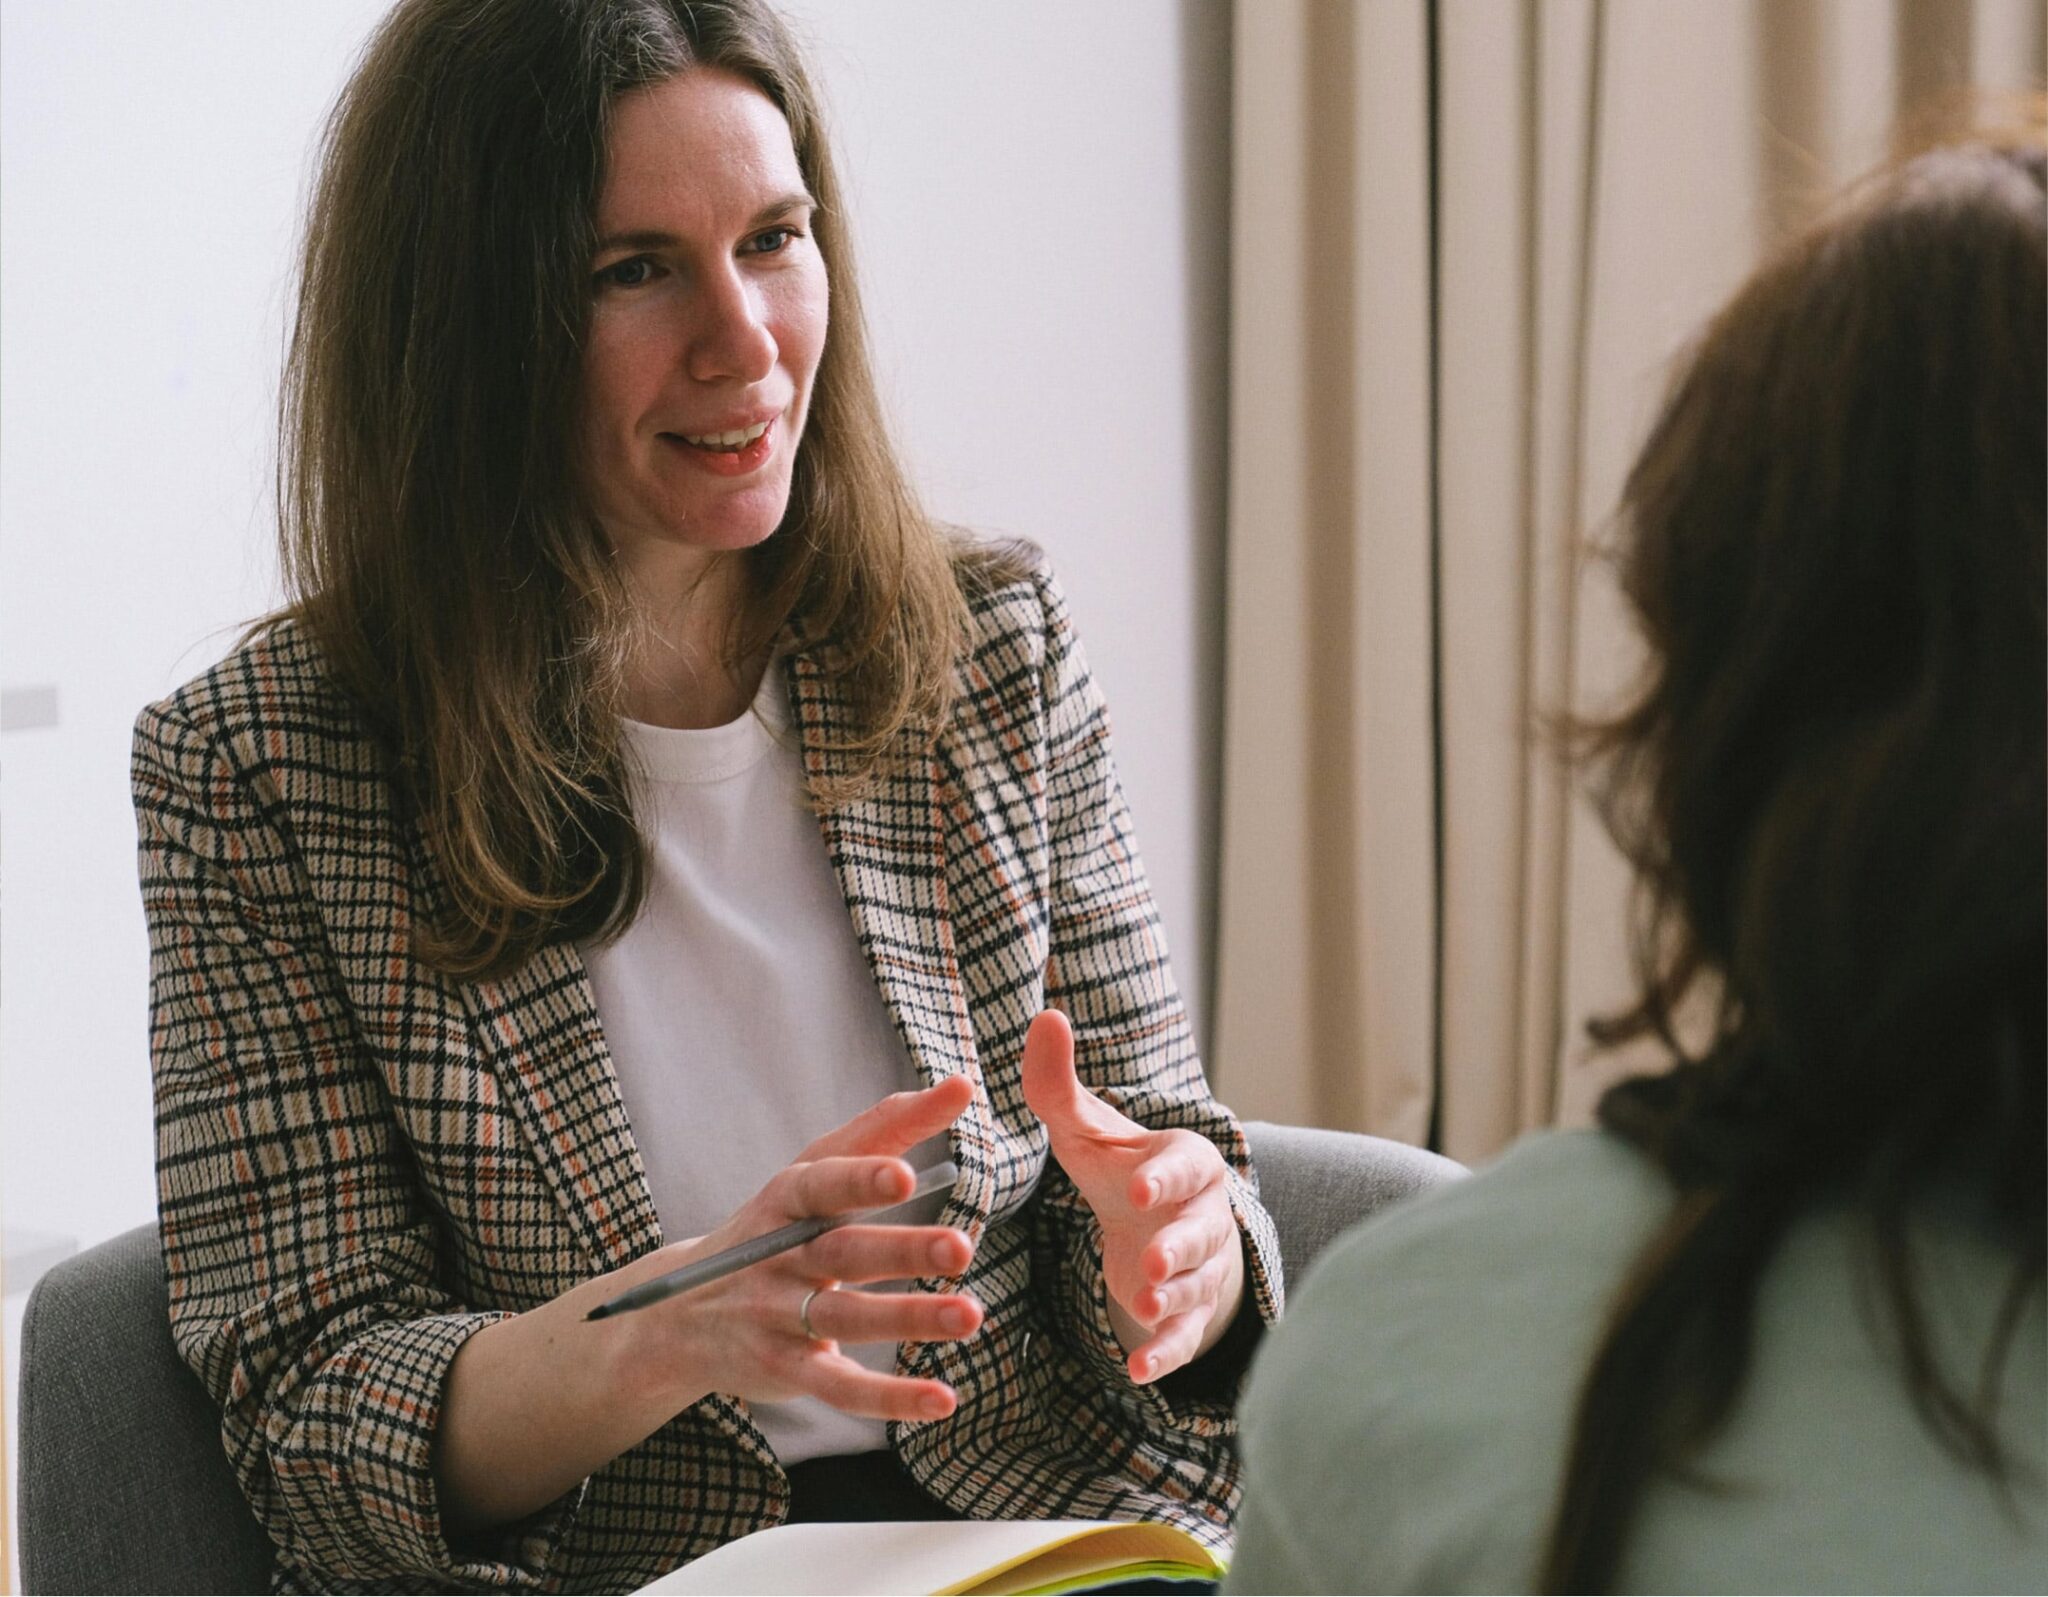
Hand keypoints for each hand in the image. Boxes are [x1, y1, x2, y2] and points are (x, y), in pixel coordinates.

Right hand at [591, 1076, 982, 1423]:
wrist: (678, 1313)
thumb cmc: (774, 1228)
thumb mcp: (814, 1171)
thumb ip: (886, 1128)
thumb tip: (962, 1084)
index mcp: (788, 1199)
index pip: (823, 1183)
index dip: (860, 1180)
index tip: (906, 1175)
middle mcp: (781, 1256)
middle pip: (843, 1253)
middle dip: (901, 1250)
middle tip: (960, 1249)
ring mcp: (779, 1316)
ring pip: (846, 1318)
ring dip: (909, 1319)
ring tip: (970, 1316)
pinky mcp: (788, 1371)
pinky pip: (841, 1388)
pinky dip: (890, 1398)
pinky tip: (942, 1399)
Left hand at [1020, 1009, 1245, 1383]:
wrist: (1154, 1221)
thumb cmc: (1119, 1164)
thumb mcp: (1085, 1128)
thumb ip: (1059, 1082)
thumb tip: (1044, 1015)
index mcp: (1184, 1161)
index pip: (1181, 1167)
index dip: (1161, 1180)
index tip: (1135, 1191)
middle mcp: (1203, 1214)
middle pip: (1200, 1233)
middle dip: (1179, 1248)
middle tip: (1153, 1262)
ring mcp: (1199, 1268)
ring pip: (1194, 1286)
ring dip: (1171, 1300)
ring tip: (1142, 1307)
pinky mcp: (1186, 1312)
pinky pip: (1181, 1337)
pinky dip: (1164, 1356)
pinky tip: (1137, 1374)